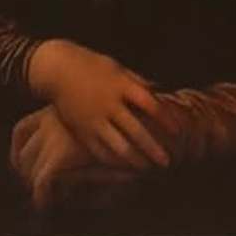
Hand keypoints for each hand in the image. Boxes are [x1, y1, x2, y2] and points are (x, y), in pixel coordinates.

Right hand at [24, 38, 171, 174]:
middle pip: (137, 132)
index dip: (167, 120)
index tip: (178, 132)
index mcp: (121, 85)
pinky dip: (115, 162)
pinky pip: (100, 152)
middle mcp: (108, 104)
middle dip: (154, 149)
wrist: (57, 69)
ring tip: (147, 168)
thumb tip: (161, 93)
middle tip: (167, 162)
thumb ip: (139, 82)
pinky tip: (125, 167)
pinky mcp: (81, 130)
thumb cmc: (92, 66)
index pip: (151, 106)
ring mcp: (94, 119)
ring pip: (119, 147)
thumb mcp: (118, 68)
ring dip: (136, 160)